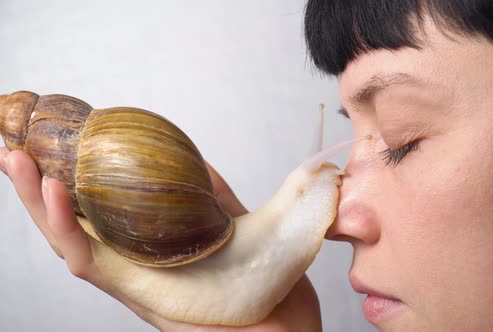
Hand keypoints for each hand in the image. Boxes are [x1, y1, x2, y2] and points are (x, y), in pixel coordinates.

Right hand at [0, 147, 321, 331]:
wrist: (288, 329)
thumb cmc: (269, 288)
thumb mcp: (241, 230)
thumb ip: (213, 200)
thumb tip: (196, 162)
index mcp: (152, 250)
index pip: (100, 211)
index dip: (71, 179)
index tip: (56, 140)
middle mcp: (134, 266)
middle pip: (74, 223)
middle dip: (39, 185)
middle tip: (15, 145)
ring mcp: (133, 283)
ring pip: (68, 241)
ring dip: (36, 201)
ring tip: (16, 160)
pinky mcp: (137, 297)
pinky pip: (90, 262)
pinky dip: (66, 228)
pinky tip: (54, 192)